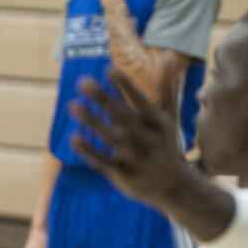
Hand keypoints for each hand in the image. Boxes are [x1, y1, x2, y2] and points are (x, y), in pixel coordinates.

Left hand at [67, 74, 188, 205]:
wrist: (174, 187)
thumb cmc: (166, 145)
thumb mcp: (170, 119)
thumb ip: (165, 90)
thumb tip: (167, 60)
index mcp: (158, 123)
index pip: (140, 101)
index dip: (125, 86)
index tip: (109, 69)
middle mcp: (147, 139)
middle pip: (123, 116)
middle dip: (103, 99)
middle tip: (83, 82)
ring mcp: (135, 158)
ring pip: (110, 137)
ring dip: (92, 121)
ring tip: (73, 105)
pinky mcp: (123, 174)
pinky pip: (103, 162)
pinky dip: (89, 151)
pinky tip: (74, 138)